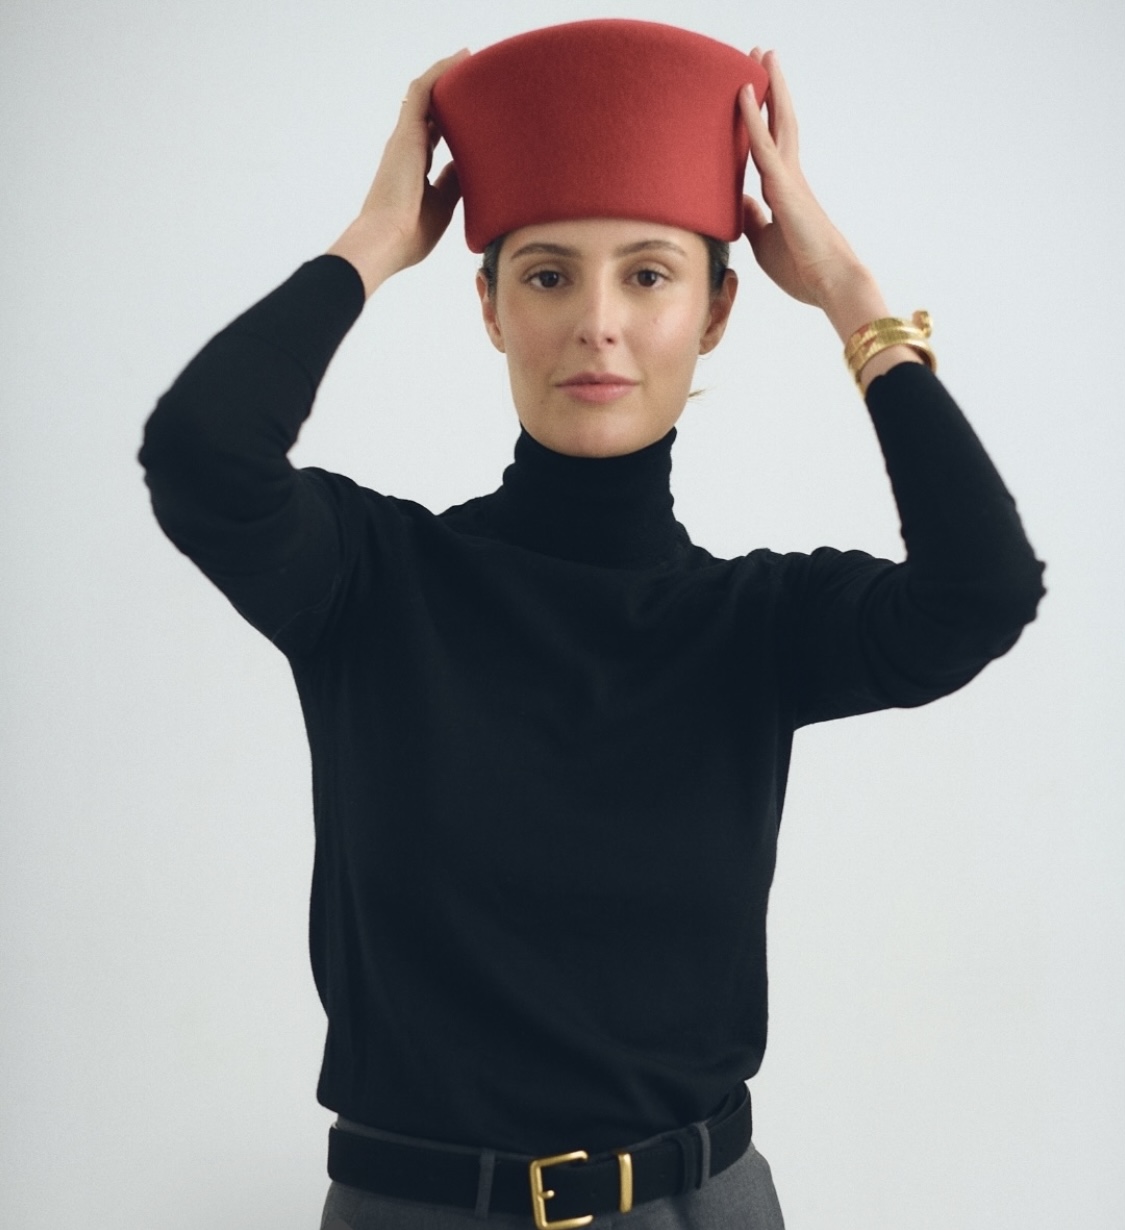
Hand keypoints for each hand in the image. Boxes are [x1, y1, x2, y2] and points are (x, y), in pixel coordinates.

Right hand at [327, 50, 468, 295]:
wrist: (387, 239)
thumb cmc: (411, 233)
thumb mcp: (443, 206)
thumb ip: (454, 184)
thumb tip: (477, 169)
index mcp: (415, 166)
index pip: (436, 136)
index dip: (454, 123)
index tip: (477, 115)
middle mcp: (408, 147)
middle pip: (431, 112)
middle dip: (453, 96)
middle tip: (480, 80)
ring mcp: (405, 138)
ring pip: (427, 95)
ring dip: (447, 76)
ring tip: (471, 59)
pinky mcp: (406, 132)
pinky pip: (423, 91)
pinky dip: (440, 72)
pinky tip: (461, 58)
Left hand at [740, 50, 869, 316]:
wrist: (831, 284)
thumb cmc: (802, 269)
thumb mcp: (764, 242)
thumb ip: (752, 219)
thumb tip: (738, 201)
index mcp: (784, 192)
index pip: (768, 146)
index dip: (760, 118)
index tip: (750, 91)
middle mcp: (789, 178)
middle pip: (779, 123)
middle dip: (770, 89)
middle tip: (760, 54)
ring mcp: (789, 180)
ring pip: (778, 123)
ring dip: (768, 88)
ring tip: (761, 53)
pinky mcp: (785, 189)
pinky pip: (764, 148)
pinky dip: (752, 120)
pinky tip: (742, 94)